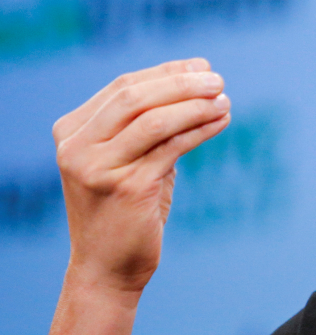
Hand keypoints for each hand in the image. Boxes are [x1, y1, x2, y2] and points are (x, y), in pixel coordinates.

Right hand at [53, 59, 230, 293]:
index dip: (166, 72)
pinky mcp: (126, 188)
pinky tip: (222, 121)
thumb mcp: (130, 157)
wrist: (107, 268)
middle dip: (181, 83)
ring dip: (195, 106)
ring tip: (225, 100)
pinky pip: (172, 148)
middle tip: (218, 80)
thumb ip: (150, 122)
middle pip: (135, 97)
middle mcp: (76, 147)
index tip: (202, 66)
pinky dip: (201, 130)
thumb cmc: (126, 207)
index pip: (123, 86)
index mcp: (72, 131)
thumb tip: (198, 79)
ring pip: (155, 120)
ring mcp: (97, 168)